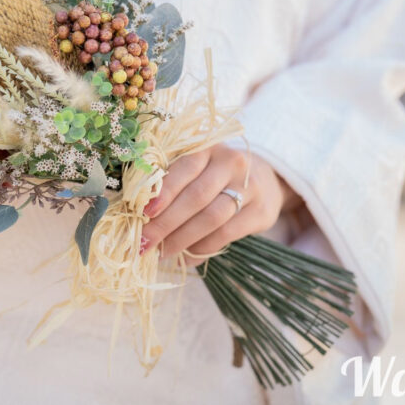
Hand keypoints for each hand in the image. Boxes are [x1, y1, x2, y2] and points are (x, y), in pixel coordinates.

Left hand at [140, 144, 299, 265]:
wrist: (264, 179)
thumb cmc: (214, 174)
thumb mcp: (195, 167)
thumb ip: (171, 180)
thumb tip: (140, 212)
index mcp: (209, 146)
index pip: (185, 168)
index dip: (164, 191)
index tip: (143, 213)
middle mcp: (232, 163)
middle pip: (196, 196)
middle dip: (166, 223)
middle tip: (144, 242)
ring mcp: (249, 187)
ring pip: (211, 218)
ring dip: (182, 239)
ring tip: (162, 253)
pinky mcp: (260, 212)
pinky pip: (226, 234)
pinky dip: (202, 249)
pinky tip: (186, 258)